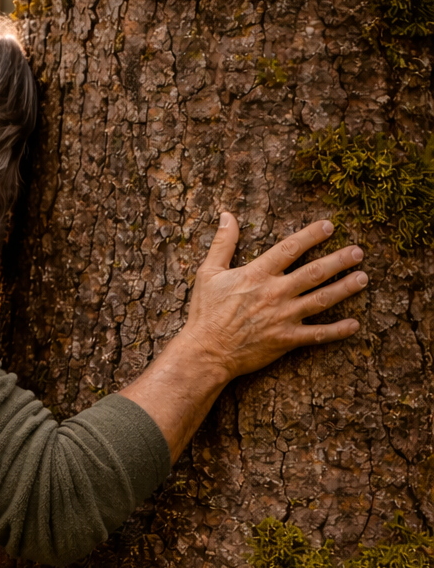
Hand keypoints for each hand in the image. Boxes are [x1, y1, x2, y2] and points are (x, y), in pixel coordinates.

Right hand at [118, 215, 366, 462]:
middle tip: (358, 253)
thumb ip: (223, 243)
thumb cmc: (204, 313)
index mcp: (257, 274)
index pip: (290, 248)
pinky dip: (336, 331)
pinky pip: (316, 335)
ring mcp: (282, 317)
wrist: (205, 352)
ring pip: (322, 299)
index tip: (329, 226)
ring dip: (345, 288)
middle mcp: (275, 293)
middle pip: (315, 272)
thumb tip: (227, 215)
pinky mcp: (285, 340)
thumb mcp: (208, 273)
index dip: (311, 235)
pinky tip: (353, 325)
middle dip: (339, 260)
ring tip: (363, 278)